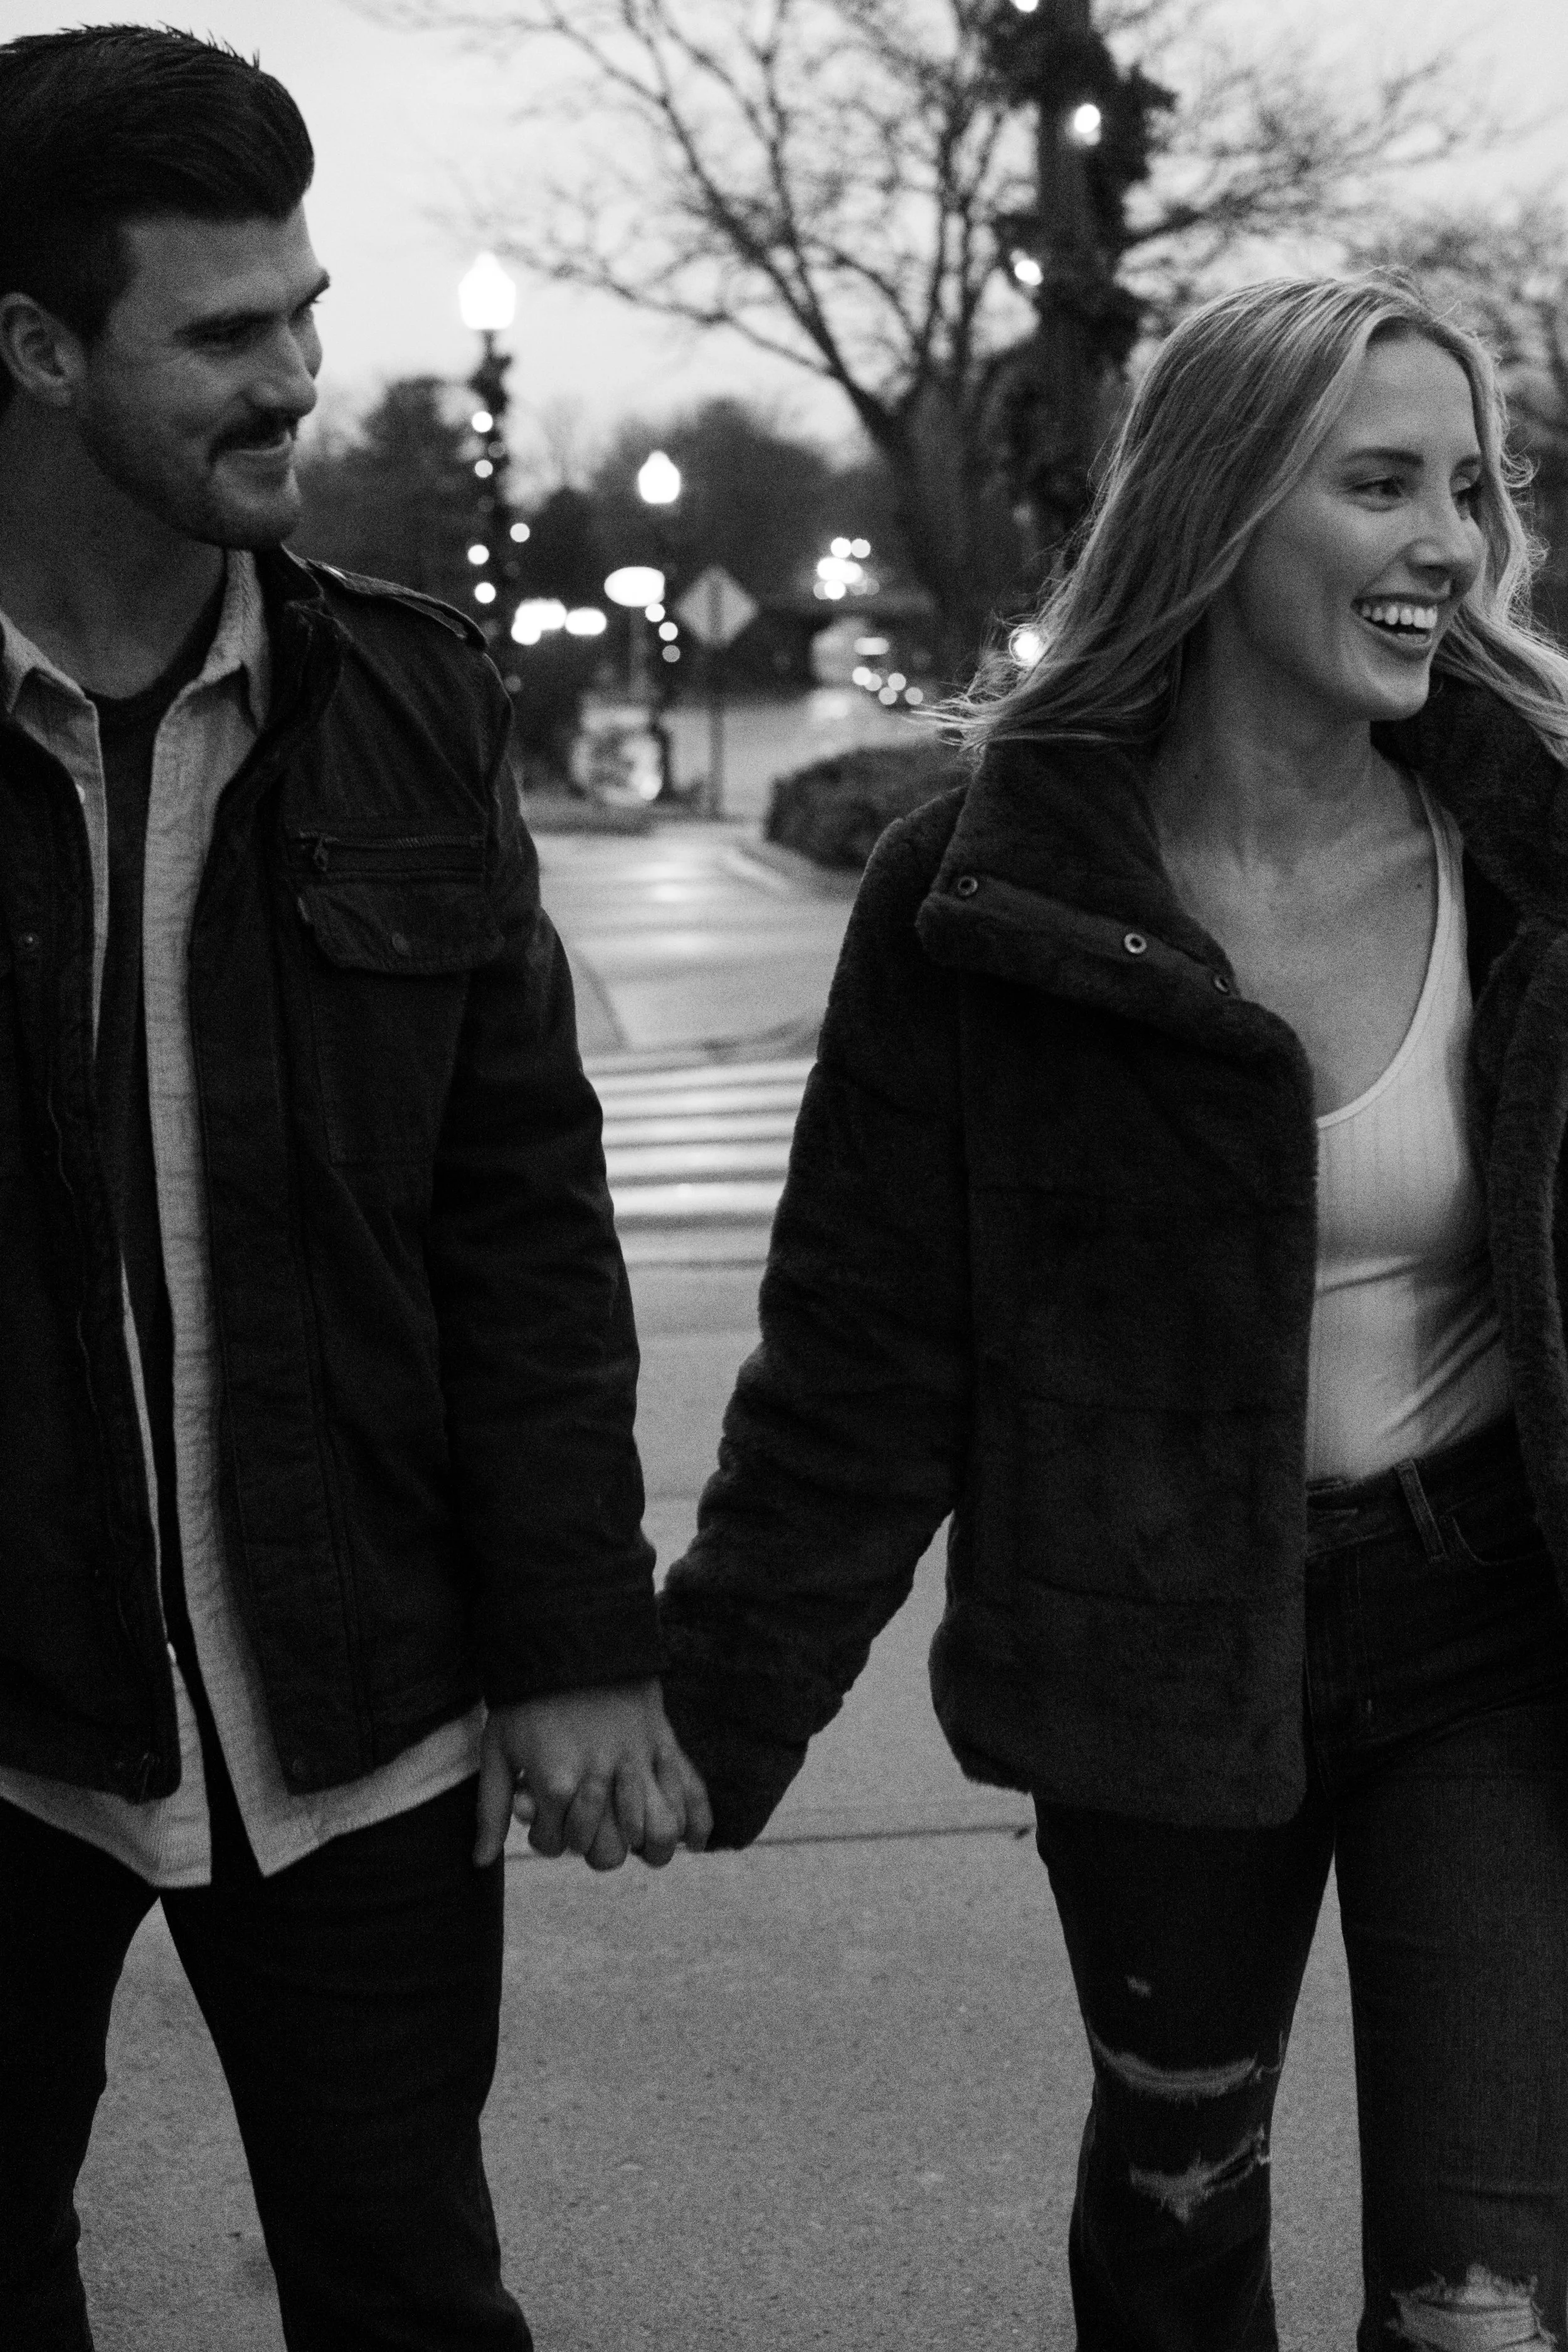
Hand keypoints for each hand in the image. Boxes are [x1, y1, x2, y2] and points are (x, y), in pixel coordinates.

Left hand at [472, 1678, 712, 1870]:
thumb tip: (478, 1862)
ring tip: (637, 1846)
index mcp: (556, 1783)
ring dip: (647, 1848)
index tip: (542, 1816)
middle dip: (592, 1849)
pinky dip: (696, 1823)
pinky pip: (691, 1792)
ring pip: (656, 1833)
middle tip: (585, 1830)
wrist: (567, 1637)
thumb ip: (490, 1811)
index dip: (545, 1837)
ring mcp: (638, 1761)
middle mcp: (601, 1779)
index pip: (555, 1844)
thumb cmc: (526, 1697)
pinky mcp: (663, 1742)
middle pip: (606, 1852)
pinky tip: (692, 1841)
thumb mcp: (496, 1750)